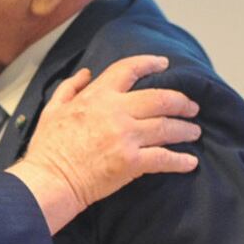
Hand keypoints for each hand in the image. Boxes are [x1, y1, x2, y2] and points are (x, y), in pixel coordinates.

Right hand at [6, 55, 200, 233]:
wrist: (49, 180)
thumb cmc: (48, 149)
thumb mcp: (52, 110)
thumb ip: (69, 88)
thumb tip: (85, 73)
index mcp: (97, 96)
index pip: (128, 69)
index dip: (149, 63)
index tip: (163, 63)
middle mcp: (116, 112)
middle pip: (160, 98)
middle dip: (181, 102)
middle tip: (192, 107)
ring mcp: (125, 136)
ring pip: (167, 127)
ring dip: (185, 129)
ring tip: (194, 132)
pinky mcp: (131, 162)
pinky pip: (164, 158)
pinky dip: (180, 160)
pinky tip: (190, 162)